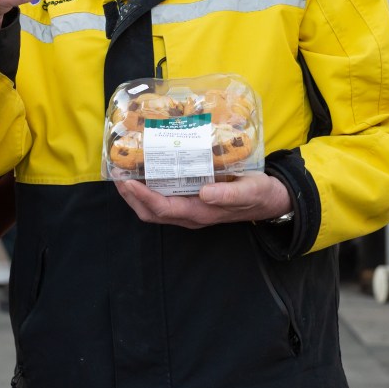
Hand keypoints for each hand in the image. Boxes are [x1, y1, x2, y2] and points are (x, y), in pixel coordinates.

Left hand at [115, 172, 291, 228]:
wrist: (272, 199)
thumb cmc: (260, 194)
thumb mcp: (250, 191)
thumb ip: (229, 193)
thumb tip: (205, 194)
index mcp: (201, 213)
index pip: (163, 209)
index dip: (142, 197)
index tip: (127, 182)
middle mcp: (191, 215)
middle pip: (151, 212)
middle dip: (130, 197)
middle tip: (117, 175)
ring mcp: (190, 210)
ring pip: (154, 208)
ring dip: (135, 194)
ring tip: (123, 173)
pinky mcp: (192, 202)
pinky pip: (163, 199)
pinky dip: (148, 189)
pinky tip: (143, 172)